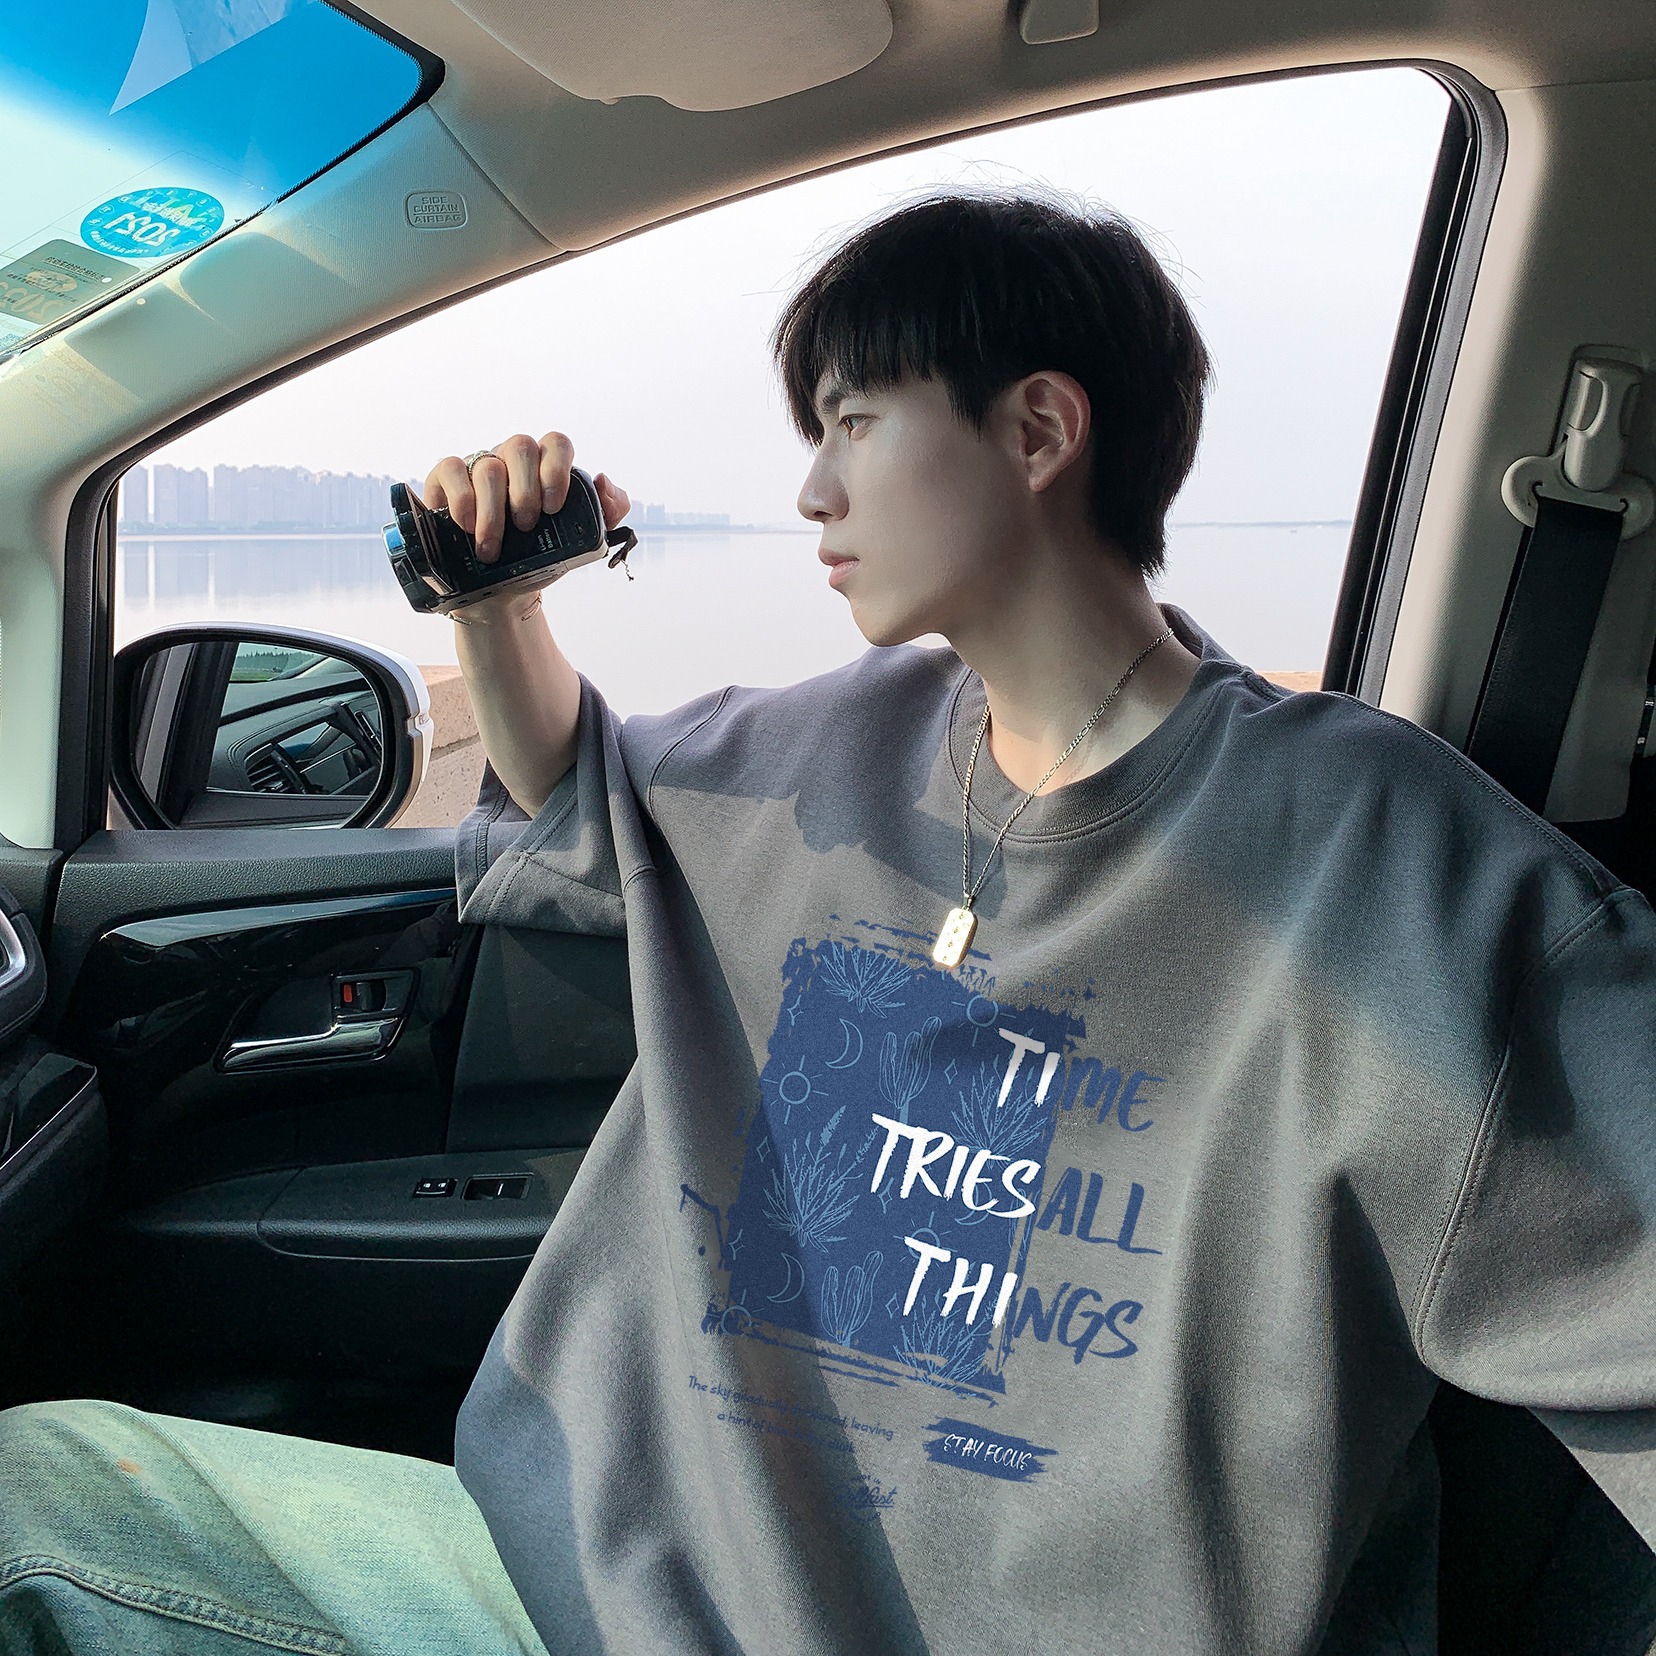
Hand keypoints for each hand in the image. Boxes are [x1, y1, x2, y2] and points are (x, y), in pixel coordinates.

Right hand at [420, 432, 631, 563]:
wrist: (502, 593)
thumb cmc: (541, 560)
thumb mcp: (582, 542)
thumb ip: (608, 512)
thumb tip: (602, 481)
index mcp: (545, 467)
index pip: (556, 444)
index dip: (556, 469)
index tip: (554, 509)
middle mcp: (512, 460)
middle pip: (521, 446)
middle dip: (526, 491)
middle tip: (526, 527)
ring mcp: (478, 466)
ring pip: (488, 467)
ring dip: (492, 513)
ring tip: (492, 549)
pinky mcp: (447, 478)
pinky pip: (452, 469)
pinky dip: (462, 500)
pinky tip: (467, 527)